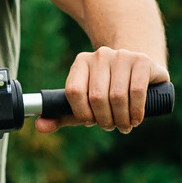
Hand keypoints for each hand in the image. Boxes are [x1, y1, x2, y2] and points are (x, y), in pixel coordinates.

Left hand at [38, 46, 165, 133]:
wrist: (140, 71)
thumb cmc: (108, 90)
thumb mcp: (85, 102)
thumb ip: (62, 115)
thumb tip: (40, 126)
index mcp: (81, 63)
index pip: (73, 92)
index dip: (82, 113)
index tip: (91, 122)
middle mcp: (100, 55)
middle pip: (97, 97)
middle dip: (104, 120)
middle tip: (112, 127)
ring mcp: (121, 56)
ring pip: (116, 96)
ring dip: (121, 119)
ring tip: (124, 125)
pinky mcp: (141, 61)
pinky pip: (135, 92)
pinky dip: (136, 111)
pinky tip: (136, 119)